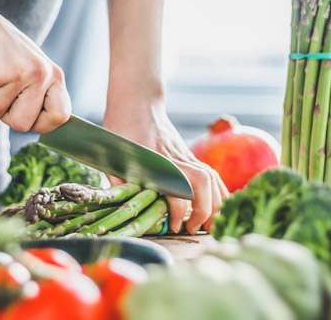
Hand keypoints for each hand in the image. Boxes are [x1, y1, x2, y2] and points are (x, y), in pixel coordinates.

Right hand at [0, 4, 70, 133]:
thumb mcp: (30, 65)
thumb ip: (38, 92)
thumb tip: (43, 125)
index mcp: (53, 74)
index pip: (60, 116)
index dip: (41, 123)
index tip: (25, 116)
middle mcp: (40, 74)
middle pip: (23, 124)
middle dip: (4, 114)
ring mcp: (18, 74)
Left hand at [103, 97, 227, 234]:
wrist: (137, 101)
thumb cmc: (121, 127)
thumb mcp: (112, 155)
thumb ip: (118, 183)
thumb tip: (122, 209)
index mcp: (154, 159)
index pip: (177, 187)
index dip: (178, 210)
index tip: (173, 226)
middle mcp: (174, 156)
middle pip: (203, 182)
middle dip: (204, 209)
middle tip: (193, 229)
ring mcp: (185, 154)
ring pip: (212, 178)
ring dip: (215, 203)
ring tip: (207, 225)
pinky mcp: (189, 154)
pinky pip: (211, 173)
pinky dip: (218, 192)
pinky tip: (216, 207)